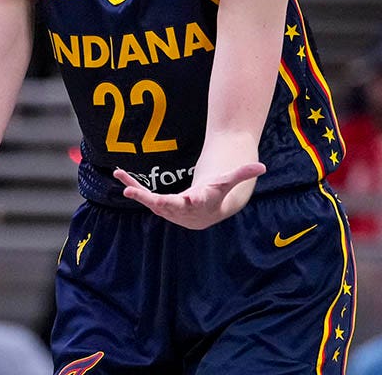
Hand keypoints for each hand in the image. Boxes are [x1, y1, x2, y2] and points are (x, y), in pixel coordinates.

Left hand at [113, 162, 265, 229]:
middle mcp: (180, 210)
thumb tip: (262, 167)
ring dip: (136, 191)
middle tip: (134, 193)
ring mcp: (167, 209)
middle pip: (165, 205)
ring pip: (150, 201)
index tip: (186, 199)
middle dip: (150, 200)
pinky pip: (143, 194)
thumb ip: (242, 174)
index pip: (193, 203)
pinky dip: (132, 185)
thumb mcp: (228, 182)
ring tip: (123, 182)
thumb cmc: (217, 194)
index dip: (188, 202)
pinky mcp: (157, 204)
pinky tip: (119, 174)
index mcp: (198, 204)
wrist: (205, 214)